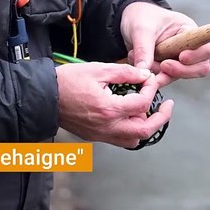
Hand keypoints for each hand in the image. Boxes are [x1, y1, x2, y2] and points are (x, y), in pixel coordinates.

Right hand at [56, 63, 172, 148]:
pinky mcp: (94, 137)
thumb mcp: (98, 69)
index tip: (150, 80)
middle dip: (161, 118)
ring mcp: (101, 134)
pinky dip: (130, 130)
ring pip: (133, 140)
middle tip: (167, 106)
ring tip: (147, 111)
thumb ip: (125, 73)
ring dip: (145, 127)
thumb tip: (145, 76)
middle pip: (145, 130)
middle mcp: (107, 126)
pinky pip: (119, 140)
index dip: (151, 89)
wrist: (43, 97)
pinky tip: (129, 115)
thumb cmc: (67, 82)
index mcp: (109, 108)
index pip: (143, 103)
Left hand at [121, 1, 209, 87]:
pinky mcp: (167, 69)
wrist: (130, 21)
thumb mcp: (141, 29)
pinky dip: (153, 77)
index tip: (181, 56)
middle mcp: (188, 47)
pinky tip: (141, 68)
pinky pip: (165, 79)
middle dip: (181, 70)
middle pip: (200, 67)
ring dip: (162, 74)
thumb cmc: (141, 17)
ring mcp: (178, 60)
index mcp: (188, 31)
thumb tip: (144, 72)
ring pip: (181, 76)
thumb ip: (144, 50)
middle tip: (163, 66)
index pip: (204, 48)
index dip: (197, 56)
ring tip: (143, 62)